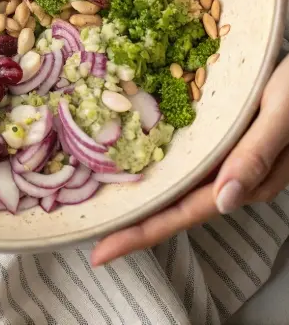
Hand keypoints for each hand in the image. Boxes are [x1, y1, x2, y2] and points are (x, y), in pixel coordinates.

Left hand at [91, 55, 288, 266]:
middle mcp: (237, 176)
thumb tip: (224, 201)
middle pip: (177, 207)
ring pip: (182, 186)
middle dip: (135, 224)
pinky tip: (141, 160)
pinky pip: (190, 160)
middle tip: (93, 234)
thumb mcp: (281, 113)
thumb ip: (257, 154)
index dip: (142, 232)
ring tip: (107, 203)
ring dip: (147, 197)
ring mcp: (232, 158)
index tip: (103, 249)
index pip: (186, 213)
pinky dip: (162, 166)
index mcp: (249, 178)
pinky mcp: (228, 137)